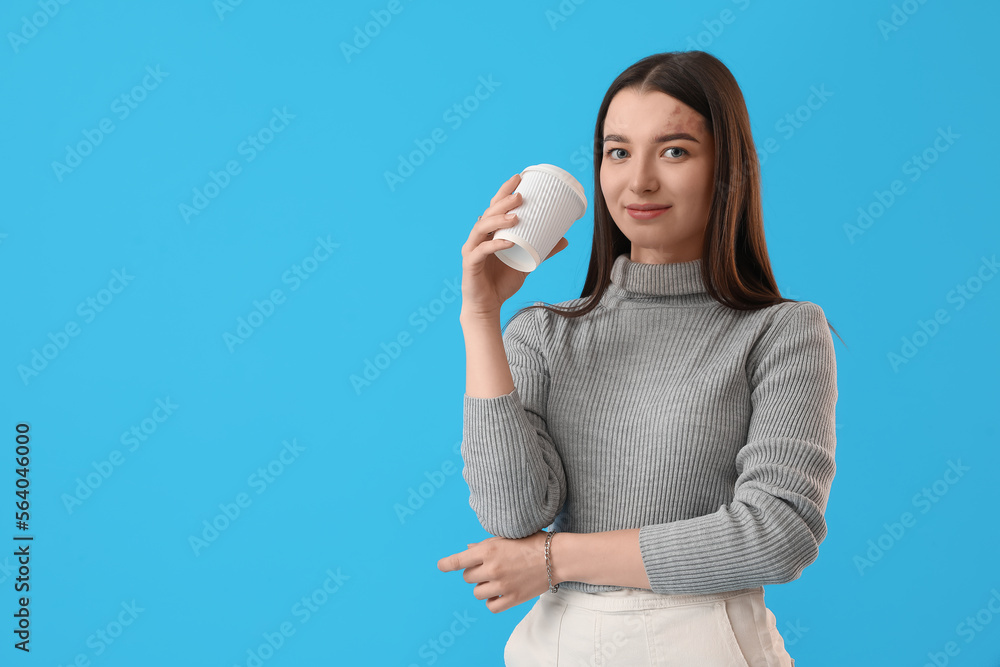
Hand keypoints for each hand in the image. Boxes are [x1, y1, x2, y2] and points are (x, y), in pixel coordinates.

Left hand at [437, 531, 551, 612]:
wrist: (557, 557)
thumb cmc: (532, 542)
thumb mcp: (507, 537)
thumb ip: (485, 545)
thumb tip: (468, 549)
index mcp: (489, 550)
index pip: (459, 560)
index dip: (446, 564)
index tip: (440, 566)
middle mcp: (492, 568)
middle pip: (467, 578)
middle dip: (474, 573)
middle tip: (489, 568)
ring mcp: (502, 585)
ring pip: (477, 593)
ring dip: (483, 587)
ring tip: (496, 580)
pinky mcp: (512, 599)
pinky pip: (491, 606)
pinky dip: (492, 601)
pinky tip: (499, 593)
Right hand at [460, 174, 568, 319]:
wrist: (488, 305)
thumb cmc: (503, 281)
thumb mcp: (527, 263)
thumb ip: (543, 251)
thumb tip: (565, 239)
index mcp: (490, 232)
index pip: (495, 206)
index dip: (505, 191)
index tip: (518, 178)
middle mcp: (479, 237)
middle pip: (488, 213)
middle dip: (503, 201)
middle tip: (520, 195)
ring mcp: (472, 249)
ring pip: (482, 228)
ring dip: (498, 220)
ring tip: (516, 216)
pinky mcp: (470, 264)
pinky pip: (481, 251)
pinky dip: (494, 245)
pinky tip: (507, 242)